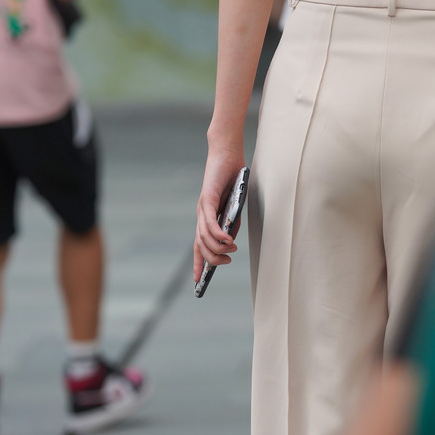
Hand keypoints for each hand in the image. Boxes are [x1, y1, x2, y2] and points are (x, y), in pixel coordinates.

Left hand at [194, 143, 245, 282]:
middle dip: (211, 259)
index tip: (198, 282)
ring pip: (204, 236)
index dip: (198, 264)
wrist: (228, 153)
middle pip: (200, 245)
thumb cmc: (233, 179)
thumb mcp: (236, 208)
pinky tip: (227, 240)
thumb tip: (228, 243)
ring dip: (217, 247)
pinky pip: (209, 222)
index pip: (199, 245)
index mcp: (207, 218)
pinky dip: (218, 233)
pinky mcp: (207, 198)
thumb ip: (231, 225)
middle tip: (226, 262)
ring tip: (231, 251)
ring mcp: (202, 207)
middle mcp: (201, 215)